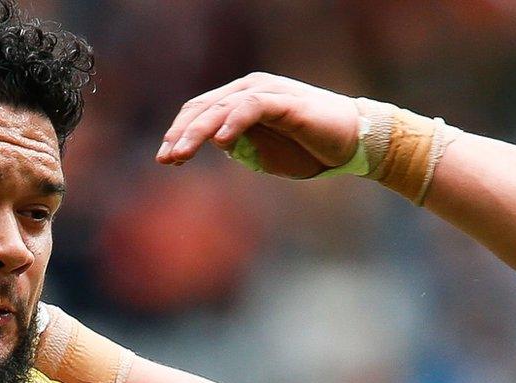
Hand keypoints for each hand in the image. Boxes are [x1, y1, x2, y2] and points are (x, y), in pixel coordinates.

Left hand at [157, 72, 360, 178]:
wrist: (351, 143)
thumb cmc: (308, 148)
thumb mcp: (263, 153)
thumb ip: (239, 146)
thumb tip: (216, 143)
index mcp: (241, 99)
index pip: (200, 111)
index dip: (179, 133)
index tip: (165, 160)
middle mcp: (250, 89)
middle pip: (204, 108)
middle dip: (180, 134)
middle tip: (165, 160)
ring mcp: (266, 92)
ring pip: (221, 108)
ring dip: (197, 132)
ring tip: (180, 155)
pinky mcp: (283, 101)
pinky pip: (251, 107)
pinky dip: (232, 122)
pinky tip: (218, 143)